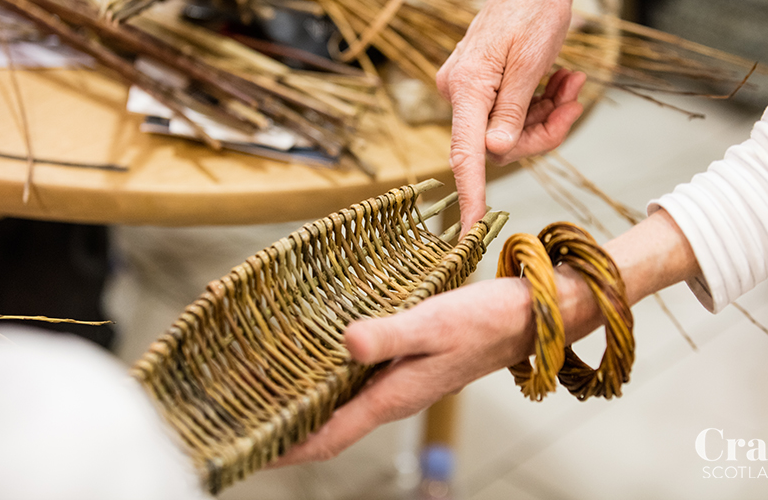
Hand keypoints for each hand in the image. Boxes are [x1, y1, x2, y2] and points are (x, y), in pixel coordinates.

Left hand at [272, 269, 603, 466]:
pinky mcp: (406, 363)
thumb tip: (345, 343)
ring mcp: (400, 381)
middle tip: (239, 419)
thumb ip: (390, 335)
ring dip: (303, 404)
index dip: (286, 447)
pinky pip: (356, 382)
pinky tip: (314, 359)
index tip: (245, 450)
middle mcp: (391, 395)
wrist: (528, 316)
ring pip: (340, 404)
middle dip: (285, 428)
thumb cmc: (485, 321)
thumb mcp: (434, 323)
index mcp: (392, 396)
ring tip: (262, 393)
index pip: (328, 436)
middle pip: (327, 426)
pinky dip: (328, 379)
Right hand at [436, 0, 585, 232]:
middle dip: (542, 130)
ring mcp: (471, 91)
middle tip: (573, 101)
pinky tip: (562, 81)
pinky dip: (541, 104)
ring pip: (511, 130)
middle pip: (499, 144)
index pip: (466, 154)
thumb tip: (498, 152)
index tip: (472, 232)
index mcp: (466, 88)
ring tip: (571, 83)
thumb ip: (513, 111)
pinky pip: (513, 113)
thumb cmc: (534, 10)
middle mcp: (460, 93)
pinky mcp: (484, 87)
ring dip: (547, 114)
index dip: (471, 195)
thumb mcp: (531, 62)